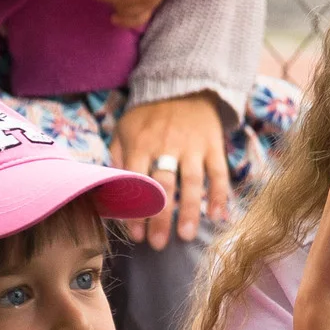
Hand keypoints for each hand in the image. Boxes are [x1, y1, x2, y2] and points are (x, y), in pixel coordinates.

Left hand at [111, 93, 228, 247]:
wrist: (185, 86)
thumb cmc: (150, 116)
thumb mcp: (125, 128)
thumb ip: (117, 157)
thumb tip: (110, 190)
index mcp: (141, 143)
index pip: (136, 181)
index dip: (135, 209)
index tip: (136, 236)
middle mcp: (167, 145)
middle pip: (163, 185)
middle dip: (160, 217)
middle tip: (158, 244)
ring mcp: (193, 145)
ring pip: (192, 181)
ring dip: (189, 210)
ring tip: (185, 236)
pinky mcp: (213, 144)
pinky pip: (218, 172)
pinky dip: (219, 195)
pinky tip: (217, 217)